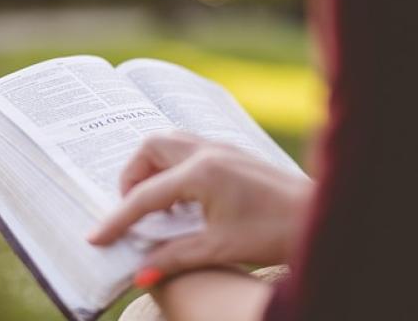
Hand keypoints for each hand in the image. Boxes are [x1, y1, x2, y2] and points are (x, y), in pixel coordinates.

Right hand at [88, 131, 312, 277]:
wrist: (320, 217)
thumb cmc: (276, 232)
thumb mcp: (219, 248)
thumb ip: (174, 257)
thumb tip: (140, 275)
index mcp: (201, 173)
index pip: (145, 195)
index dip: (117, 219)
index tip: (96, 237)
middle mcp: (208, 152)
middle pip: (150, 148)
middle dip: (132, 176)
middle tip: (133, 210)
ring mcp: (222, 148)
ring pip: (170, 143)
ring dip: (153, 168)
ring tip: (156, 204)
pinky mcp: (233, 154)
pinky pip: (189, 149)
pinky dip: (173, 168)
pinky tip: (183, 199)